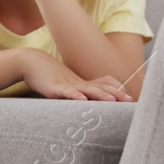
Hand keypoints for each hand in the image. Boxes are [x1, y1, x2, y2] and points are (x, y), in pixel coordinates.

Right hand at [18, 49, 132, 100]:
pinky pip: (66, 92)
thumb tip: (90, 101)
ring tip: (112, 100)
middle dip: (117, 94)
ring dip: (101, 94)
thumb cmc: (50, 76)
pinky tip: (81, 99)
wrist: (32, 63)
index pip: (106, 84)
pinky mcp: (54, 87)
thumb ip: (81, 91)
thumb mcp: (68, 84)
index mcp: (83, 83)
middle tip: (130, 101)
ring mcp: (67, 84)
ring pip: (87, 89)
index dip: (118, 90)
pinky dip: (75, 95)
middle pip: (102, 86)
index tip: (131, 99)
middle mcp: (79, 82)